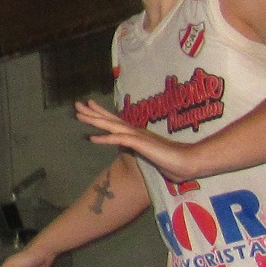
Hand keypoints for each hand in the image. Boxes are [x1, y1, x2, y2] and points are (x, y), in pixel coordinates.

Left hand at [76, 99, 195, 179]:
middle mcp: (135, 131)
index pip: (116, 120)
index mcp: (138, 133)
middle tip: (77, 104)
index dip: (102, 113)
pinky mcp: (140, 144)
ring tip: (78, 115)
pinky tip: (92, 138)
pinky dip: (105, 138)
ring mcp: (137, 136)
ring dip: (94, 120)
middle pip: (110, 119)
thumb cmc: (172, 161)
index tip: (90, 105)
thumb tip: (134, 152)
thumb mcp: (152, 155)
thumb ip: (142, 152)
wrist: (188, 162)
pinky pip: (119, 140)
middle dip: (93, 112)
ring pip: (111, 126)